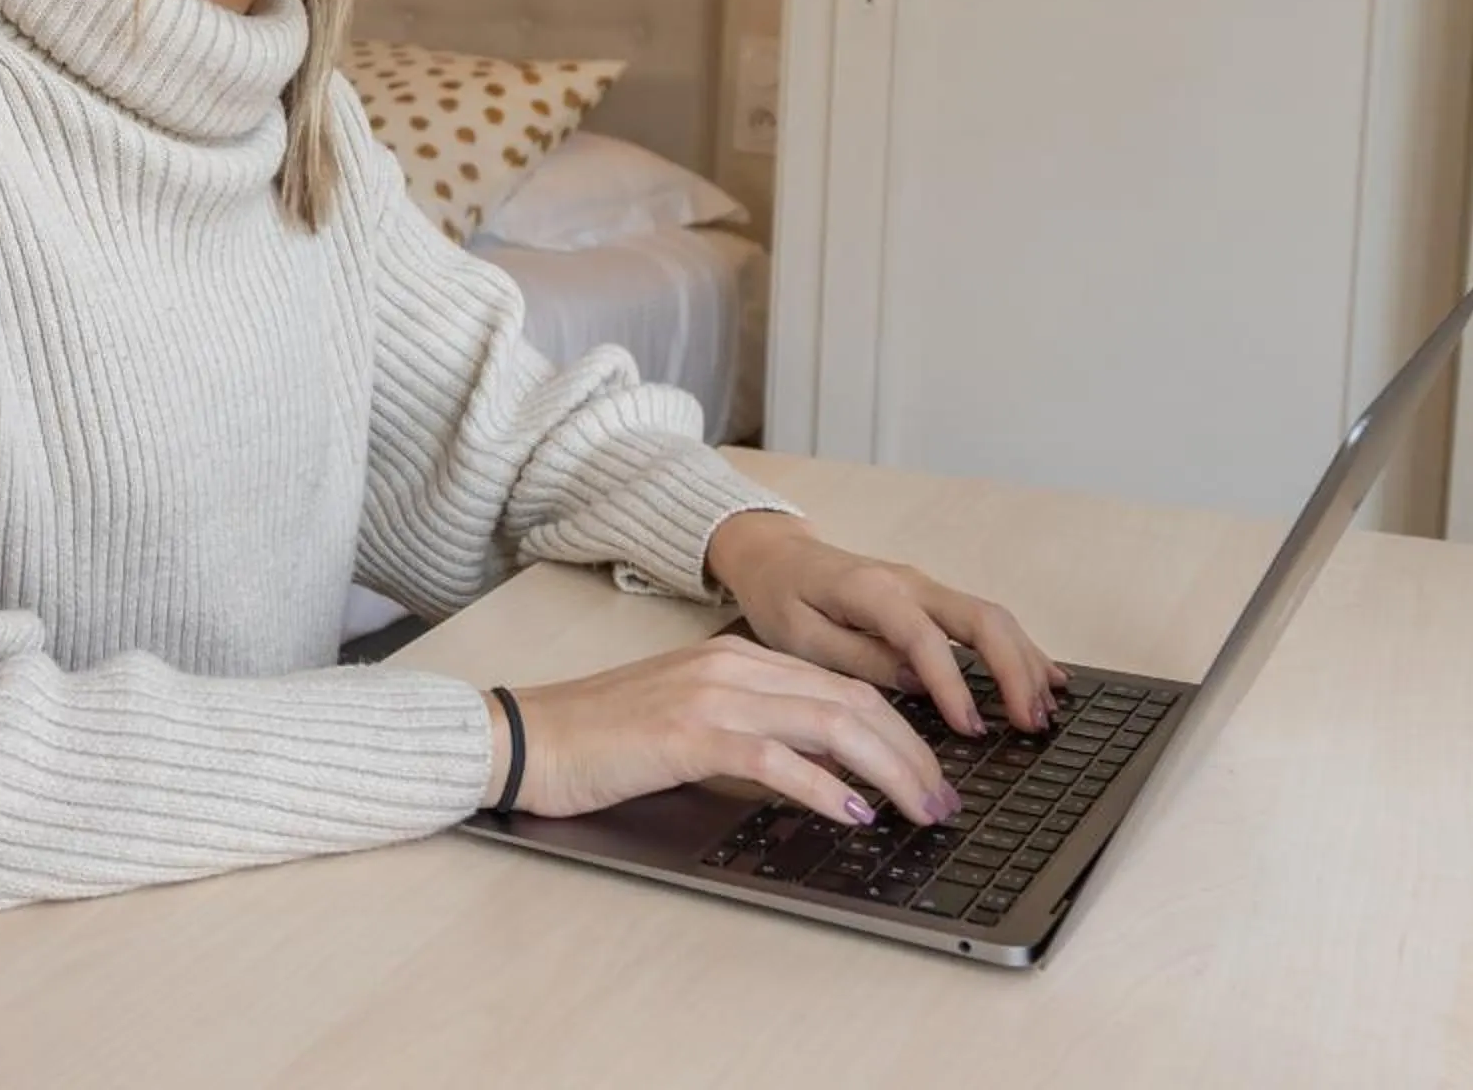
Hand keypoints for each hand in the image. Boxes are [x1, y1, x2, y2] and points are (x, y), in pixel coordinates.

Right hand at [483, 633, 962, 826]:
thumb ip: (757, 736)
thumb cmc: (601, 742)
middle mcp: (731, 666)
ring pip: (831, 721)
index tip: (933, 776)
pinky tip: (856, 814)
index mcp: (735, 659)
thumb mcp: (691, 727)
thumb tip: (830, 774)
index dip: (900, 732)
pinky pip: (777, 757)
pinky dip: (826, 787)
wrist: (526, 738)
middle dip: (913, 753)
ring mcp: (712, 695)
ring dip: (891, 770)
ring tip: (922, 811)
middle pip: (852, 700)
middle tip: (945, 802)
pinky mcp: (689, 733)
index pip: (842, 686)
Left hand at [705, 510, 1067, 737]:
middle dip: (1013, 671)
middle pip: (980, 619)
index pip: (924, 637)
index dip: (952, 684)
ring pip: (992, 618)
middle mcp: (909, 582)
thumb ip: (857, 659)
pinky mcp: (930, 598)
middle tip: (1030, 724)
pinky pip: (984, 620)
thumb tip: (916, 685)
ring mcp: (925, 587)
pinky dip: (1018, 649)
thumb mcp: (798, 637)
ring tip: (1043, 712)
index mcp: (871, 591)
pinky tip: (1045, 678)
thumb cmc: (780, 596)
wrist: (772, 554)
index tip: (971, 727)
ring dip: (1024, 663)